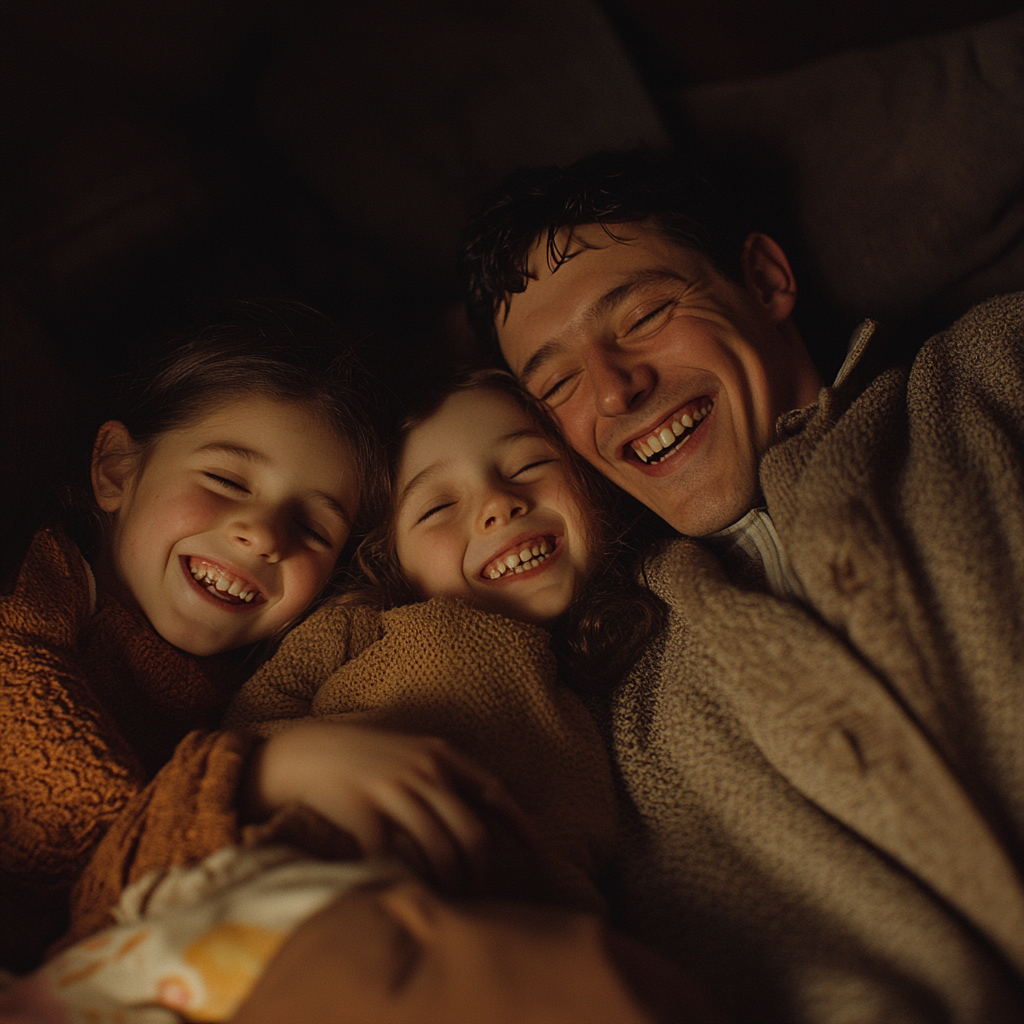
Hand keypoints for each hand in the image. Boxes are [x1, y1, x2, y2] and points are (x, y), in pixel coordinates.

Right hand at [246, 721, 521, 890]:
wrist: (307, 753)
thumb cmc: (364, 756)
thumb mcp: (412, 750)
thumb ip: (446, 771)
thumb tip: (489, 798)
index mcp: (440, 753)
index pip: (493, 791)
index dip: (518, 824)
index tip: (537, 850)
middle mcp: (423, 770)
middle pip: (470, 831)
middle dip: (482, 872)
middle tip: (484, 899)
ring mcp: (393, 789)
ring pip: (438, 849)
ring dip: (449, 885)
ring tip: (452, 905)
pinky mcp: (363, 811)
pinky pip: (393, 856)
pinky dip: (404, 879)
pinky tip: (408, 894)